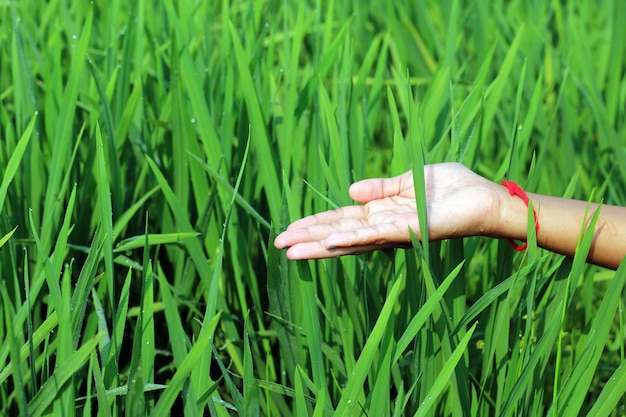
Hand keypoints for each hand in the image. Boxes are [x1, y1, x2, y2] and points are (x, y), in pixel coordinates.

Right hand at [274, 163, 502, 258]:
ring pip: (350, 240)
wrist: (483, 197)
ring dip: (320, 245)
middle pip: (338, 233)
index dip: (314, 224)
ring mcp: (395, 232)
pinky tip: (329, 241)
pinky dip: (352, 239)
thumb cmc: (451, 188)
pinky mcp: (410, 230)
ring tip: (291, 250)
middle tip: (278, 245)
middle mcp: (383, 227)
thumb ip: (380, 187)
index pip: (340, 220)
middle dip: (308, 239)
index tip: (289, 229)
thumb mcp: (408, 181)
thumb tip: (349, 191)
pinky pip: (376, 235)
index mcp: (381, 214)